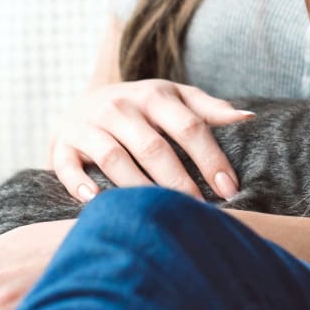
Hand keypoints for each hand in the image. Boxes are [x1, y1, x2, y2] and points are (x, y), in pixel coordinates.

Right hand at [48, 79, 254, 202]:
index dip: (211, 158)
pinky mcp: (62, 144)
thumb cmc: (142, 107)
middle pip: (154, 147)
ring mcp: (88, 124)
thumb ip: (209, 109)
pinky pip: (68, 165)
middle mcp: (120, 107)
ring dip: (138, 188)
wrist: (83, 102)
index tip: (229, 189)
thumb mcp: (175, 99)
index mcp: (154, 95)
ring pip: (114, 158)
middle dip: (180, 182)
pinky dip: (80, 184)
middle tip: (200, 210)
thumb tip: (248, 118)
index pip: (189, 127)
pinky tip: (98, 203)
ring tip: (158, 213)